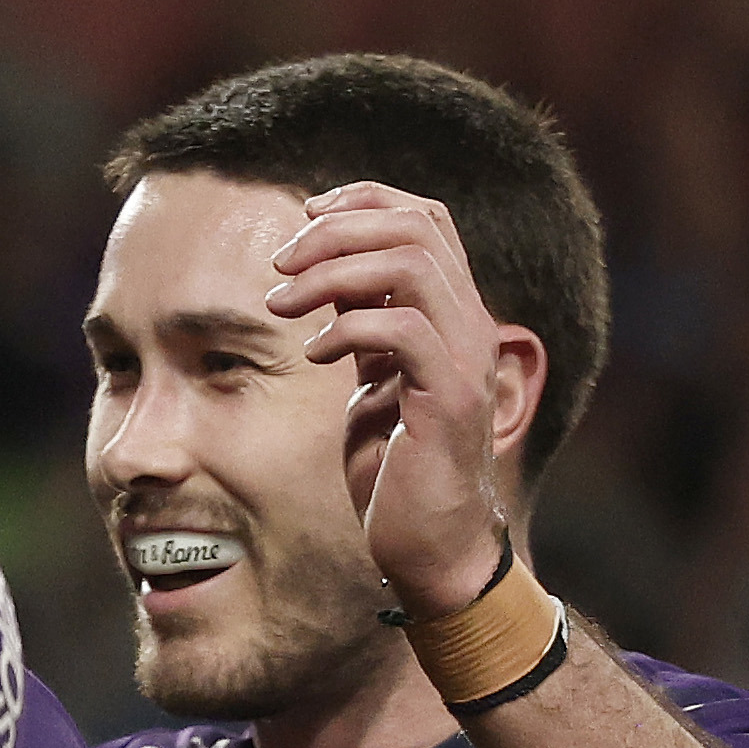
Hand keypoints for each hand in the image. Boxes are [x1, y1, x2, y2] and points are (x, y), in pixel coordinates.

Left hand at [262, 181, 516, 622]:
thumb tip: (322, 274)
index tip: (304, 215)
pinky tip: (311, 355)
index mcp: (450, 311)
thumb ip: (363, 326)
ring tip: (280, 304)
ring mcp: (466, 357)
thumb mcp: (373, 381)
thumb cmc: (396, 469)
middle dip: (337, 230)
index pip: (425, 217)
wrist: (431, 547)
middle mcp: (468, 322)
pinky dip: (346, 329)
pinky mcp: (450, 398)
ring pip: (411, 265)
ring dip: (333, 272)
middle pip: (416, 226)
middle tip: (280, 264)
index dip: (364, 200)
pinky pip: (402, 330)